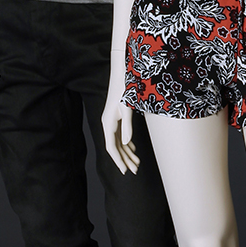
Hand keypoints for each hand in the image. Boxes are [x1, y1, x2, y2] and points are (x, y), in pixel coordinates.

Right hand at [101, 53, 139, 173]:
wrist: (121, 76)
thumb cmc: (124, 90)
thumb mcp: (127, 109)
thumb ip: (127, 126)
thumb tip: (127, 143)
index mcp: (108, 124)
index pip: (111, 147)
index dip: (118, 160)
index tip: (125, 171)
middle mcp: (108, 125)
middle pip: (116, 147)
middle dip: (125, 159)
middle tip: (135, 170)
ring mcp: (112, 122)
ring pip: (119, 142)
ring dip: (128, 153)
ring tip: (137, 163)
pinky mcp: (117, 119)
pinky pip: (121, 135)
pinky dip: (128, 144)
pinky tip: (133, 149)